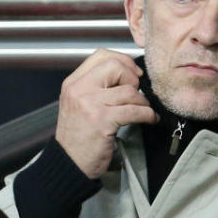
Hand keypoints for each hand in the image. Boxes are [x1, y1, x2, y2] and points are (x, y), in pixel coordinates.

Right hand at [55, 49, 157, 178]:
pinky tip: (149, 119)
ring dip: (143, 102)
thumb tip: (127, 73)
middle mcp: (79, 90)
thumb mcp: (78, 104)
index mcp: (73, 83)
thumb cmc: (77, 136)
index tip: (133, 73)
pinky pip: (135, 110)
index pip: (101, 55)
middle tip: (136, 93)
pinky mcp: (103, 121)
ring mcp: (91, 105)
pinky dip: (148, 115)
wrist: (69, 163)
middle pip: (116, 66)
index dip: (123, 61)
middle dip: (133, 78)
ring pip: (129, 91)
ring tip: (143, 110)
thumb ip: (95, 86)